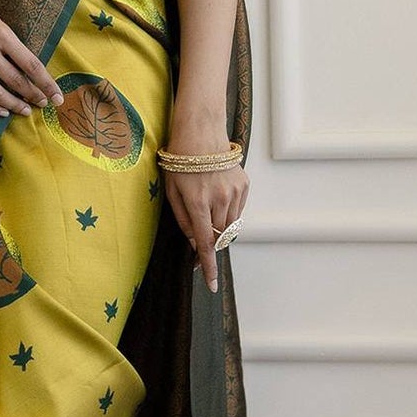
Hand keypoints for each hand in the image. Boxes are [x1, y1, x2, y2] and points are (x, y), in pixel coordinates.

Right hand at [0, 0, 64, 118]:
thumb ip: (11, 44)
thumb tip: (29, 70)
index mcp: (1, 35)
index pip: (31, 64)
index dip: (47, 83)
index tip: (57, 96)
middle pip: (16, 81)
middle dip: (33, 95)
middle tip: (43, 103)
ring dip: (14, 105)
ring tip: (25, 111)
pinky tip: (2, 111)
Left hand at [161, 118, 247, 293]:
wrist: (201, 132)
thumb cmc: (179, 162)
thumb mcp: (171, 191)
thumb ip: (183, 220)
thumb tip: (194, 243)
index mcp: (197, 203)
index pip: (205, 243)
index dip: (208, 266)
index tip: (212, 284)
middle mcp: (219, 199)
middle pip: (219, 237)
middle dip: (210, 244)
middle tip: (198, 239)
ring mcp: (235, 192)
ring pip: (230, 226)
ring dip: (219, 228)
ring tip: (206, 210)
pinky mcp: (244, 185)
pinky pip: (237, 210)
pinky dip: (228, 213)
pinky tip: (216, 198)